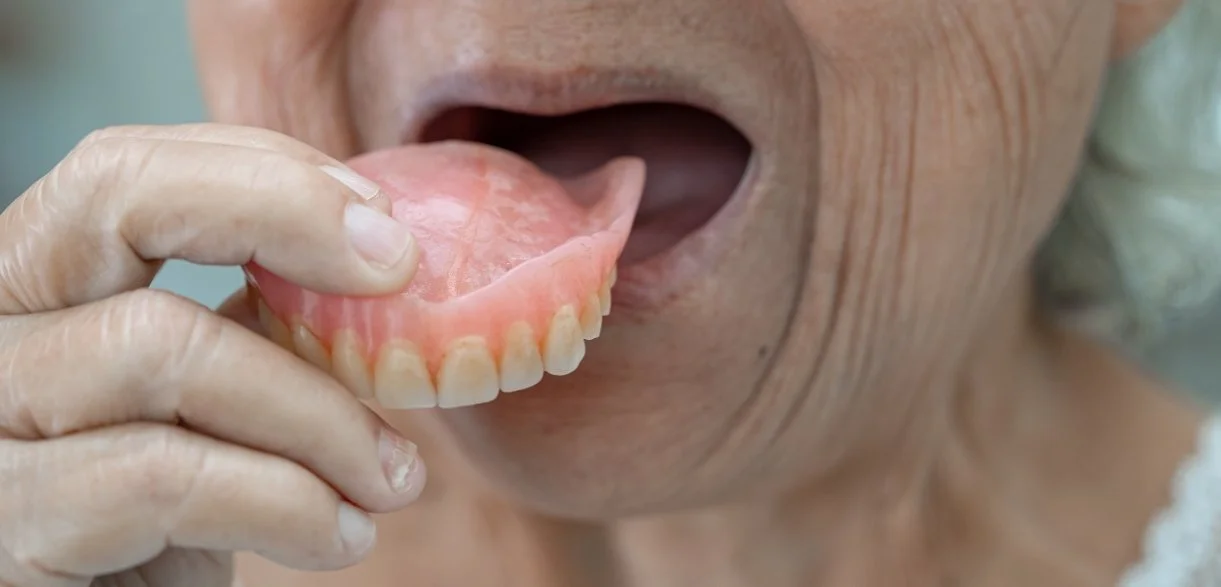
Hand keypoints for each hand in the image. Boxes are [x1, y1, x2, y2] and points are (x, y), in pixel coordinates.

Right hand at [0, 124, 425, 586]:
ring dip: (319, 414)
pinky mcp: (6, 528)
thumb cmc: (170, 531)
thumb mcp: (212, 410)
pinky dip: (287, 503)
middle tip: (398, 271)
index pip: (125, 171)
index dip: (264, 174)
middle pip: (114, 198)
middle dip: (283, 213)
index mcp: (30, 292)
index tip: (383, 231)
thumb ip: (252, 330)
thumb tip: (370, 257)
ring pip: (165, 346)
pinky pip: (165, 476)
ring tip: (391, 478)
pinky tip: (339, 537)